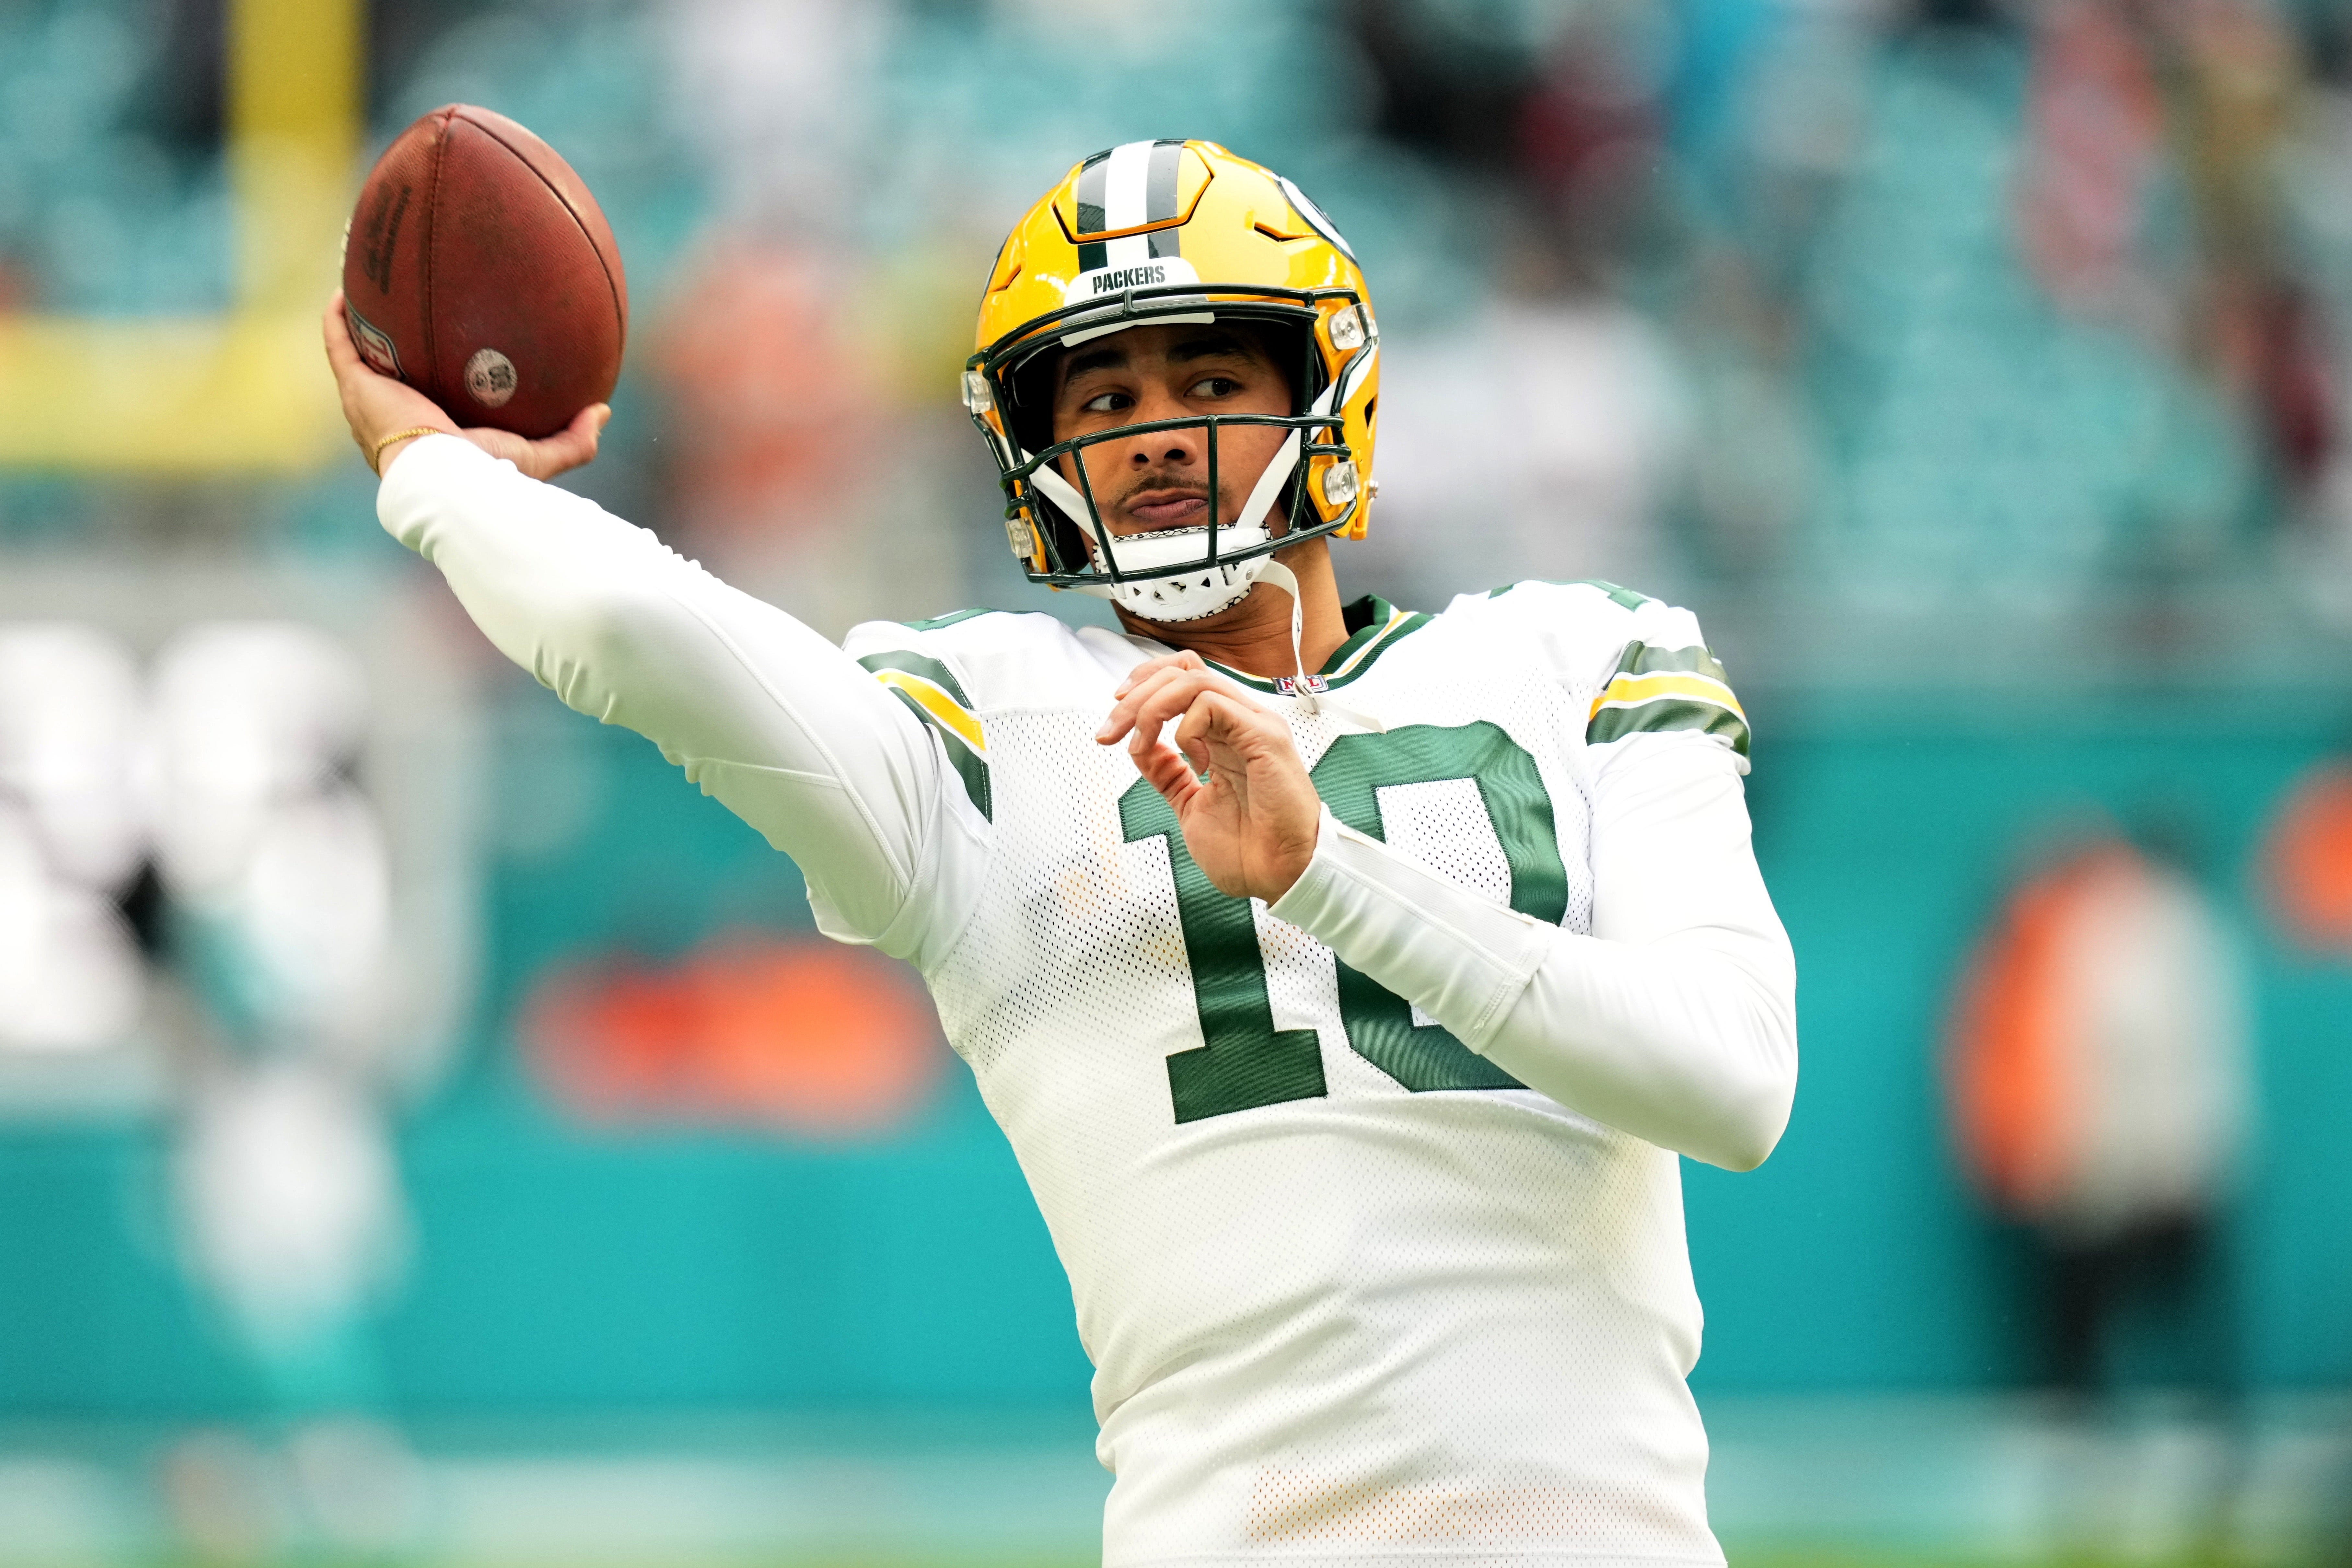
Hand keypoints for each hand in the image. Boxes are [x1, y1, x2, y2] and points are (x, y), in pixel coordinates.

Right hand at [322, 292, 607, 478]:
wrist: (442, 476)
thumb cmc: (485, 472)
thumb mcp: (537, 456)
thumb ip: (572, 439)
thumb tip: (602, 411)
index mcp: (432, 435)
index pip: (432, 404)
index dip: (434, 380)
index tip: (449, 353)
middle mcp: (397, 417)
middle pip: (394, 376)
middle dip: (396, 348)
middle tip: (409, 317)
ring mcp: (370, 402)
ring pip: (360, 357)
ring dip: (361, 326)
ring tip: (369, 291)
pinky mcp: (356, 387)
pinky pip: (340, 345)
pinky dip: (339, 319)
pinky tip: (345, 291)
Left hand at [1097, 651, 1321, 901]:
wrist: (1278, 878)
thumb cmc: (1247, 849)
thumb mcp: (1188, 804)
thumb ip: (1167, 773)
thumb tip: (1140, 746)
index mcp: (1226, 733)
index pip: (1185, 675)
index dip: (1145, 682)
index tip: (1116, 712)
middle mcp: (1241, 721)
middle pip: (1182, 671)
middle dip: (1135, 697)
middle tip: (1110, 732)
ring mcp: (1255, 725)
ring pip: (1194, 681)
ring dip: (1151, 708)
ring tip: (1139, 744)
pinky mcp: (1264, 737)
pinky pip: (1213, 706)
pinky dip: (1186, 729)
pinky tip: (1194, 763)